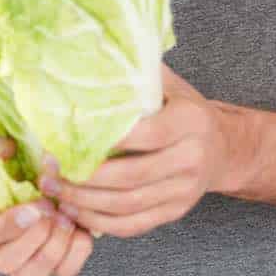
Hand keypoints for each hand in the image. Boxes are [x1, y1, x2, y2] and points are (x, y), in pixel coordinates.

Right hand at [0, 121, 93, 275]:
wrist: (38, 185)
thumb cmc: (16, 171)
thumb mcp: (4, 159)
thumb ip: (2, 153)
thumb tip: (13, 146)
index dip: (9, 225)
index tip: (33, 207)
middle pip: (7, 263)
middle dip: (36, 236)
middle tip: (52, 209)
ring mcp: (23, 265)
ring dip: (54, 246)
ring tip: (66, 219)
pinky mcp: (52, 267)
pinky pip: (64, 271)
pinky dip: (76, 252)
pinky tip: (79, 228)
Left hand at [39, 66, 229, 238]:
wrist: (225, 148)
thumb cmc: (184, 110)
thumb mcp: (169, 85)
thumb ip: (137, 74)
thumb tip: (91, 50)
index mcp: (190, 121)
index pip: (145, 134)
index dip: (105, 142)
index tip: (65, 140)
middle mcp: (191, 158)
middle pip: (131, 177)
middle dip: (84, 179)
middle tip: (49, 172)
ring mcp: (184, 190)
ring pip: (127, 205)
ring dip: (85, 203)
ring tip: (54, 191)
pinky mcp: (174, 212)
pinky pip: (133, 225)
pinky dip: (100, 223)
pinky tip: (75, 212)